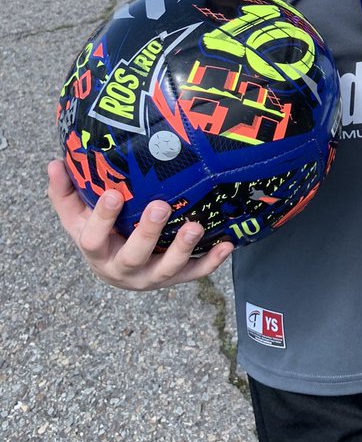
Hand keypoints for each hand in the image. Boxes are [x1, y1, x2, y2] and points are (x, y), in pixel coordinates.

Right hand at [47, 159, 232, 290]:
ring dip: (182, 248)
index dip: (103, 218)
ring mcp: (150, 276)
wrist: (115, 267)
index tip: (113, 192)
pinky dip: (211, 261)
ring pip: (167, 269)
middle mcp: (122, 269)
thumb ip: (65, 191)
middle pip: (134, 255)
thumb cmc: (98, 233)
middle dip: (148, 233)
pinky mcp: (175, 278)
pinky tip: (227, 245)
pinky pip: (195, 273)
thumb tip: (54, 162)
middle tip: (161, 206)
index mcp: (96, 251)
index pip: (93, 238)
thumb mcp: (76, 215)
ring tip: (196, 226)